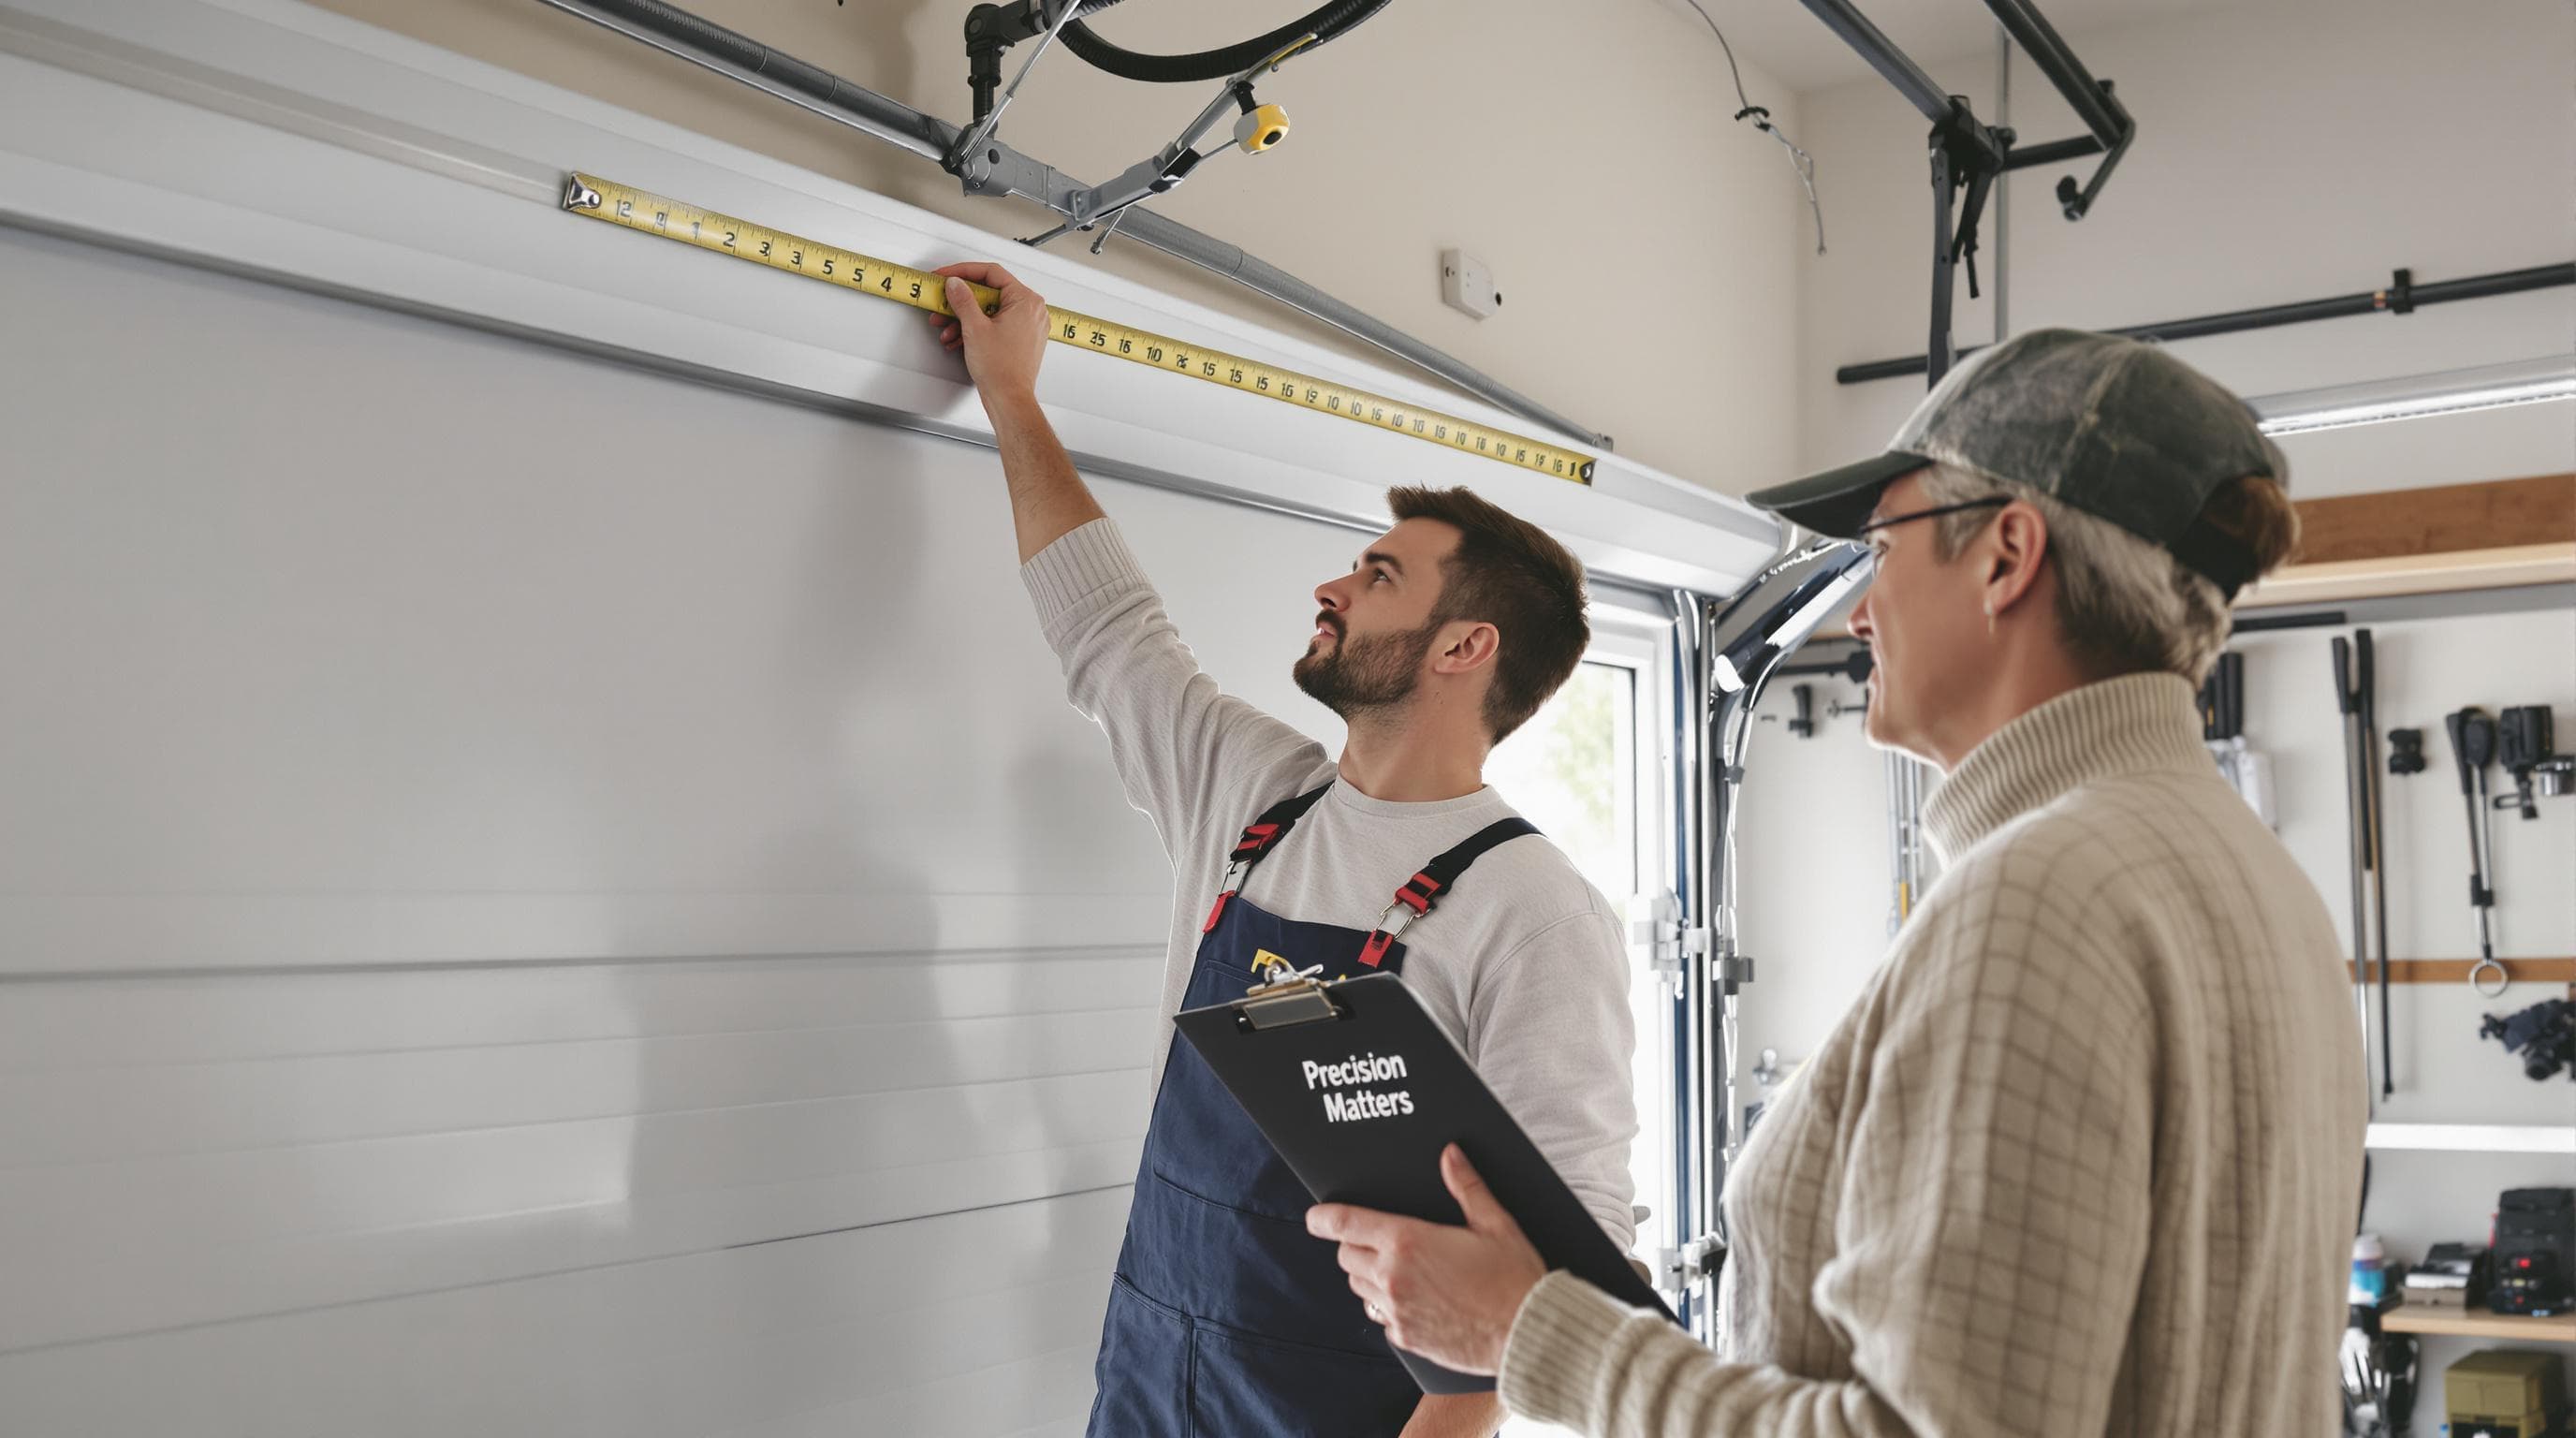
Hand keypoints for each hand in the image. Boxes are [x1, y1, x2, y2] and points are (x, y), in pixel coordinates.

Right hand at [929, 261, 1047, 409]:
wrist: (1009, 399)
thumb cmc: (1002, 370)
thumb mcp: (974, 327)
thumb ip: (963, 299)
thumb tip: (956, 283)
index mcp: (1026, 301)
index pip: (991, 273)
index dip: (963, 271)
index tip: (946, 275)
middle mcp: (1031, 310)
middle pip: (988, 293)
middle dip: (960, 301)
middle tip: (942, 301)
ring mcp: (1027, 325)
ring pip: (989, 310)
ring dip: (963, 317)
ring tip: (945, 325)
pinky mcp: (1020, 339)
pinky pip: (994, 324)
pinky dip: (975, 329)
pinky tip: (956, 337)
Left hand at [1307, 1144, 1546, 1376]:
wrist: (1529, 1334)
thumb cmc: (1515, 1279)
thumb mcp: (1495, 1223)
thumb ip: (1467, 1186)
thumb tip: (1451, 1154)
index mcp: (1408, 1242)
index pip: (1345, 1225)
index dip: (1323, 1219)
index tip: (1314, 1217)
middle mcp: (1393, 1277)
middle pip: (1346, 1257)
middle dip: (1355, 1245)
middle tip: (1381, 1241)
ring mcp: (1397, 1311)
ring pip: (1359, 1288)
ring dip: (1369, 1276)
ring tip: (1402, 1270)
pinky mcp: (1406, 1338)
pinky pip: (1380, 1318)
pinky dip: (1388, 1307)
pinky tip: (1416, 1300)